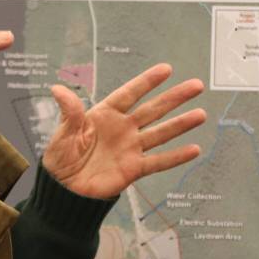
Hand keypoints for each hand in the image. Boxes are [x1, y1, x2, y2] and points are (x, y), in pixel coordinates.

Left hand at [42, 63, 206, 197]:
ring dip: (181, 124)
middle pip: (153, 110)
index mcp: (106, 114)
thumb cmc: (62, 157)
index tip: (166, 69)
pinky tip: (194, 149)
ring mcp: (131, 148)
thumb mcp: (63, 133)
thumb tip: (58, 89)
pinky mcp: (134, 169)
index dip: (147, 82)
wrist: (64, 190)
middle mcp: (123, 128)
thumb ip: (69, 112)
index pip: (130, 94)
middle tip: (196, 85)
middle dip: (175, 98)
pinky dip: (175, 157)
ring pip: (160, 133)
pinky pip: (158, 162)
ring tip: (201, 114)